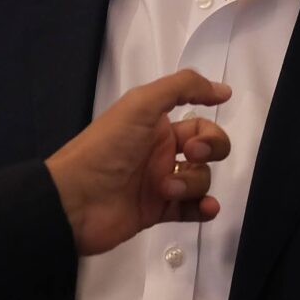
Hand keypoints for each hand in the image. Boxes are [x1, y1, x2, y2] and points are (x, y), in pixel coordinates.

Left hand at [47, 67, 232, 254]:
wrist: (76, 199)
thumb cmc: (108, 147)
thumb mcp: (141, 104)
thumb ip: (181, 88)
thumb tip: (224, 90)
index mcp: (155, 125)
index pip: (197, 122)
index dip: (209, 122)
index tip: (223, 112)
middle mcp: (160, 152)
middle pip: (205, 150)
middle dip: (210, 149)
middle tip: (191, 154)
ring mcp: (160, 183)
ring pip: (200, 179)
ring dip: (193, 182)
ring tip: (166, 189)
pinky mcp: (158, 211)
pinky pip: (192, 209)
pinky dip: (203, 208)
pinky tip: (206, 208)